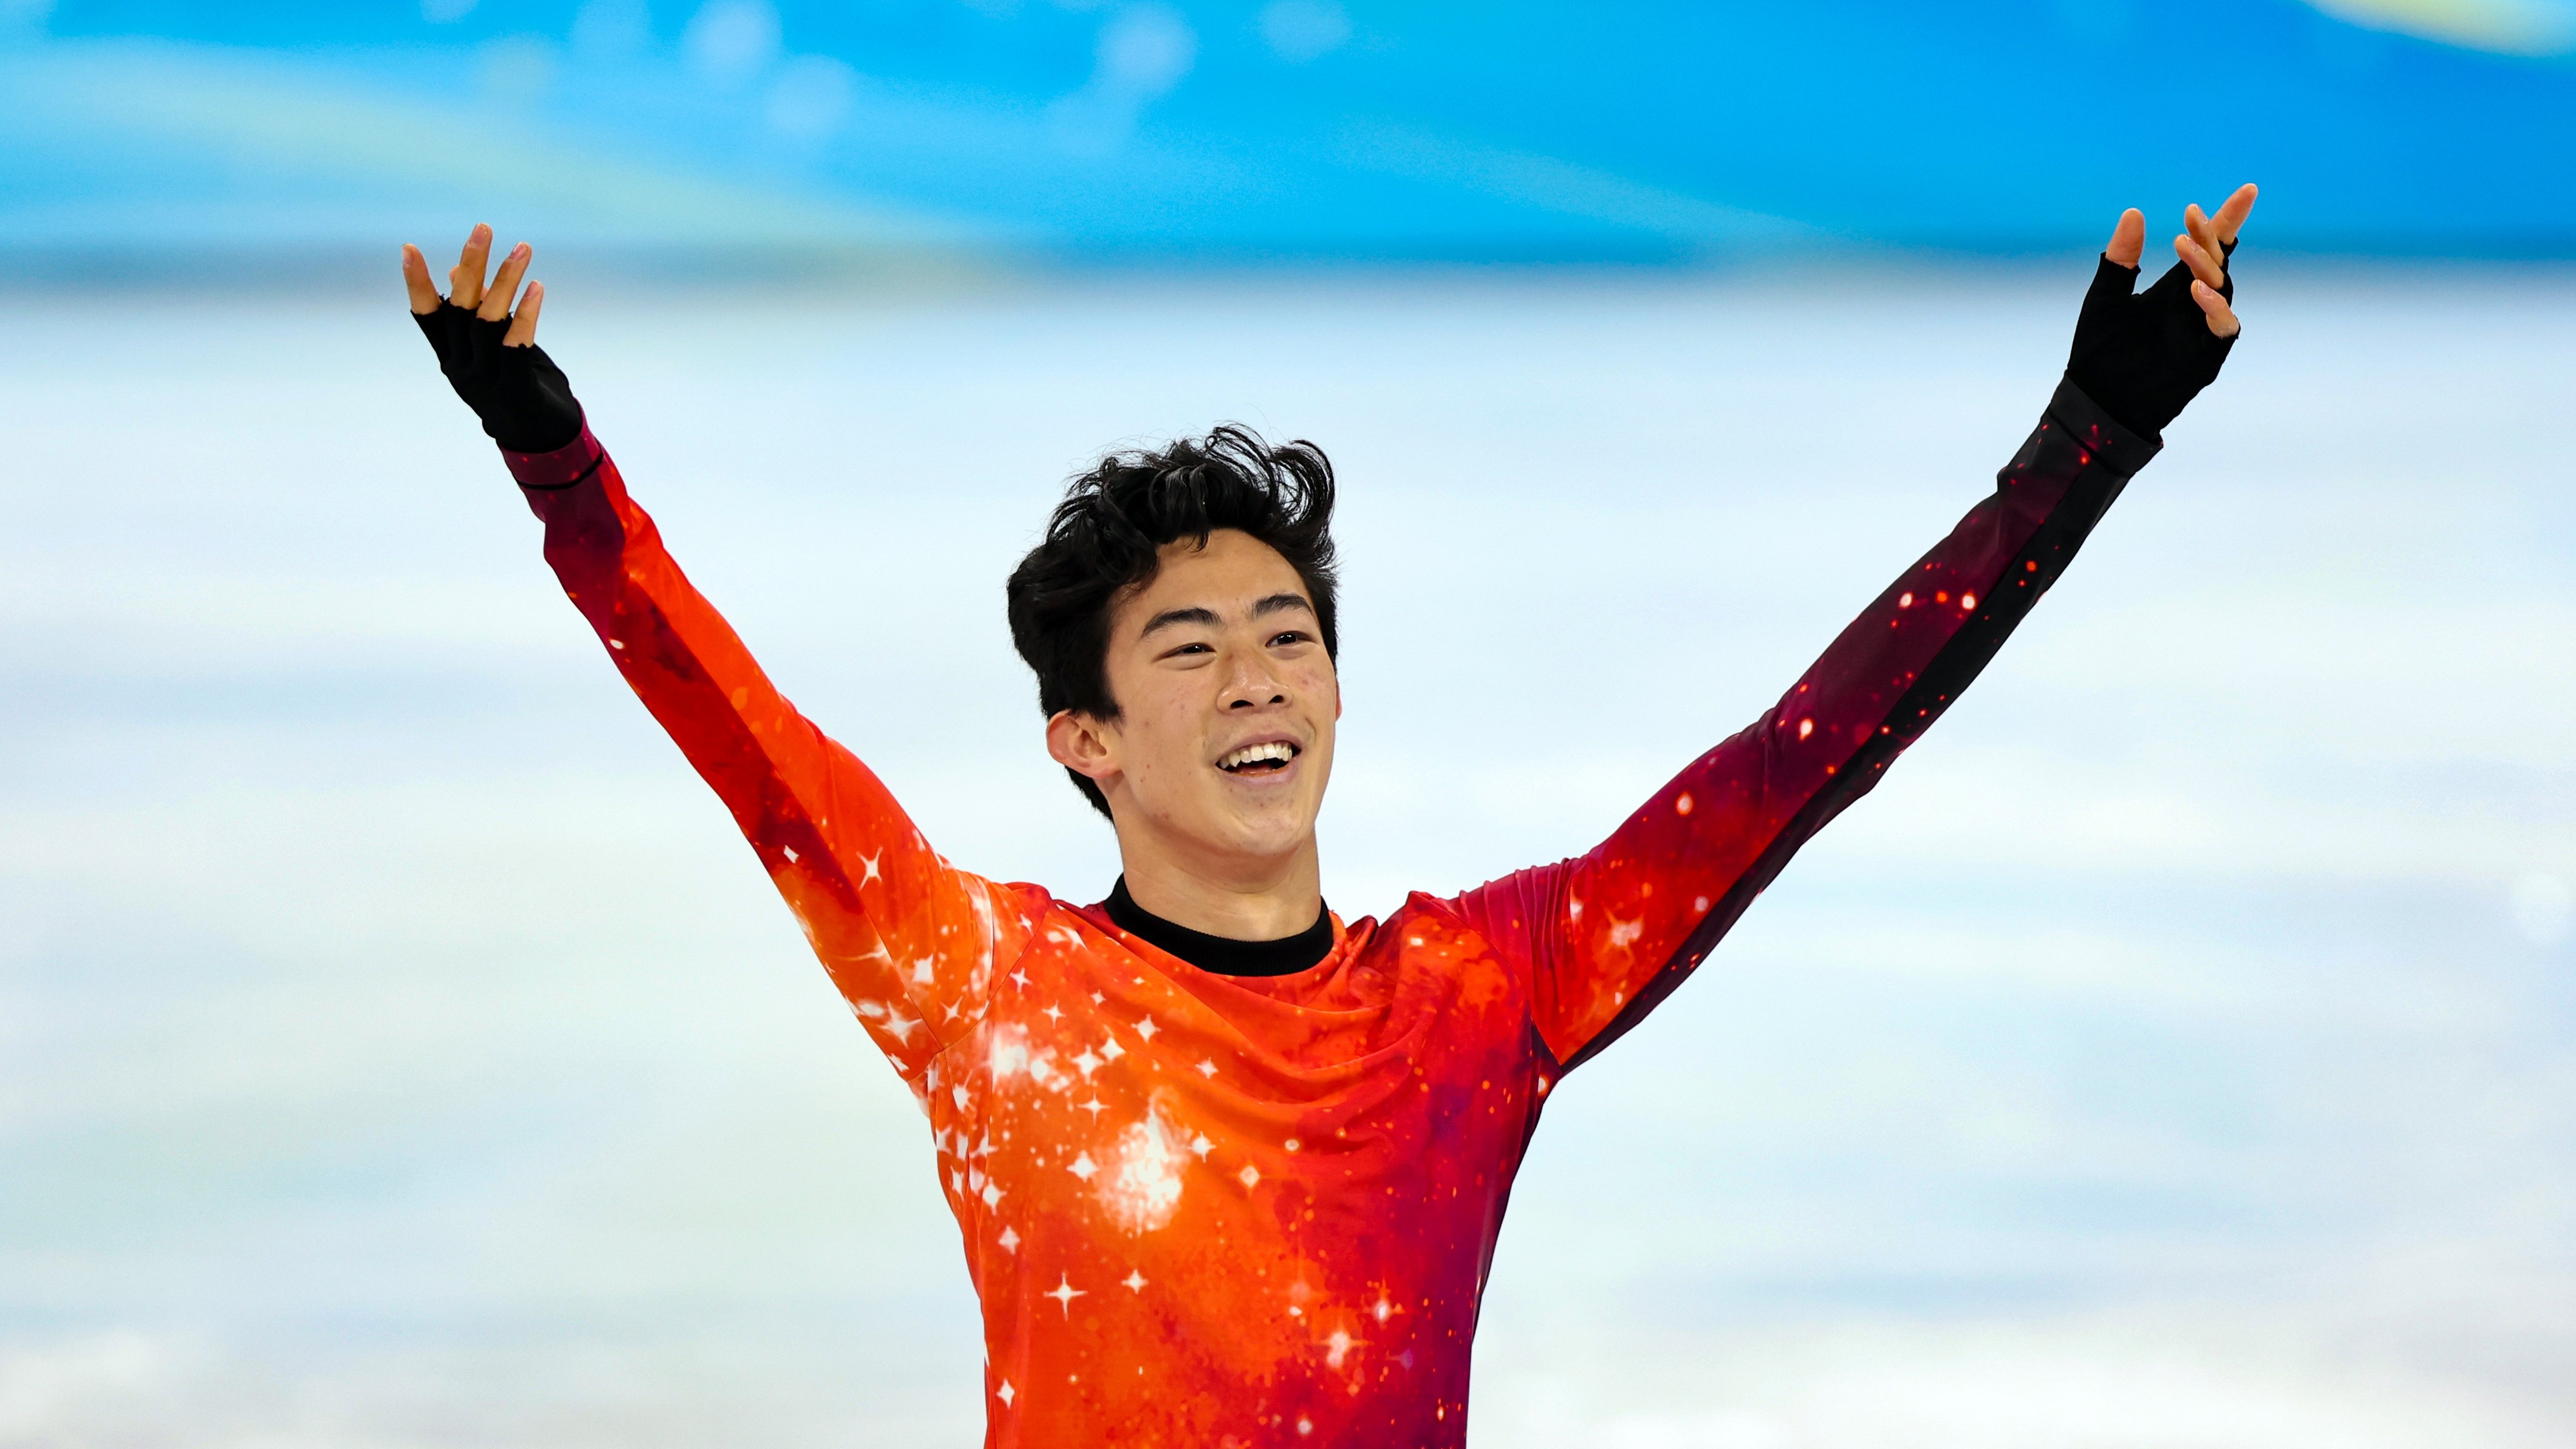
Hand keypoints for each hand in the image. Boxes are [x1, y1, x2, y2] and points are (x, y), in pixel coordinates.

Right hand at [401, 224, 582, 453]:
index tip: (409, 247)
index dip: (417, 283)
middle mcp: (461, 367)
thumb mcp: (492, 348)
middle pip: (459, 309)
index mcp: (450, 356)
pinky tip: (536, 288)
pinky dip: (526, 314)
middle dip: (471, 266)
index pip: (425, 316)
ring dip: (506, 281)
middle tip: (483, 229)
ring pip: (488, 321)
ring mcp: (486, 379)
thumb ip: (476, 312)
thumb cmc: (516, 386)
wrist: (542, 441)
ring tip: (522, 249)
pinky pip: (517, 345)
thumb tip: (456, 268)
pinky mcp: (515, 387)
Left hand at [2066, 183, 2257, 438]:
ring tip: (2184, 247)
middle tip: (2192, 216)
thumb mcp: (2104, 298)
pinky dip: (2215, 307)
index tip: (2248, 191)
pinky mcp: (2206, 356)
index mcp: (2175, 286)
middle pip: (2219, 261)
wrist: (2096, 400)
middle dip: (2212, 236)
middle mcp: (2194, 303)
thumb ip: (2120, 258)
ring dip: (2207, 266)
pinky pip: (2224, 327)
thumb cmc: (2098, 350)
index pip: (2211, 246)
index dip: (2228, 219)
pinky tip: (2195, 290)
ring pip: (2223, 289)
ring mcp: (2202, 329)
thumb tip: (2134, 212)